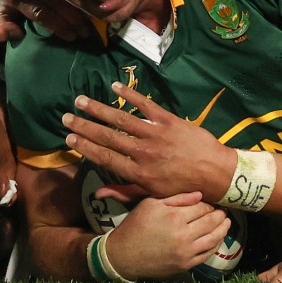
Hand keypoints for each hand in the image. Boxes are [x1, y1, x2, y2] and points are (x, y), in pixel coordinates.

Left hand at [0, 0, 90, 41]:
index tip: (72, 36)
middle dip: (72, 18)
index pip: (39, 13)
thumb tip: (0, 37)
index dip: (57, 26)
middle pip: (52, 0)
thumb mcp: (5, 6)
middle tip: (86, 30)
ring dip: (78, 1)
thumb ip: (4, 22)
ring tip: (92, 15)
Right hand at [63, 82, 236, 201]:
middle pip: (107, 137)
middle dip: (84, 126)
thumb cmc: (183, 187)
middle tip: (66, 117)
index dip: (85, 147)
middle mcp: (143, 153)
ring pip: (121, 119)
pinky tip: (115, 87)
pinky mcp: (170, 121)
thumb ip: (123, 191)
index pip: (105, 157)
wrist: (215, 174)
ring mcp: (156, 135)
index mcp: (138, 173)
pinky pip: (146, 105)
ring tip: (81, 100)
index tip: (69, 138)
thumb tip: (96, 193)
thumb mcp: (153, 196)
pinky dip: (131, 95)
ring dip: (99, 109)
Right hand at [106, 192, 230, 279]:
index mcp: (175, 217)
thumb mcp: (151, 204)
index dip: (209, 203)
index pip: (202, 207)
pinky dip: (216, 244)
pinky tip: (218, 238)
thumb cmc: (136, 225)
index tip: (212, 201)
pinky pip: (207, 254)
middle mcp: (183, 235)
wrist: (123, 255)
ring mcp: (186, 252)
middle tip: (224, 210)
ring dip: (223, 229)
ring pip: (213, 238)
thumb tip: (200, 194)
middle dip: (220, 214)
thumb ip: (177, 198)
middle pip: (211, 221)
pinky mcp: (185, 265)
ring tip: (227, 222)